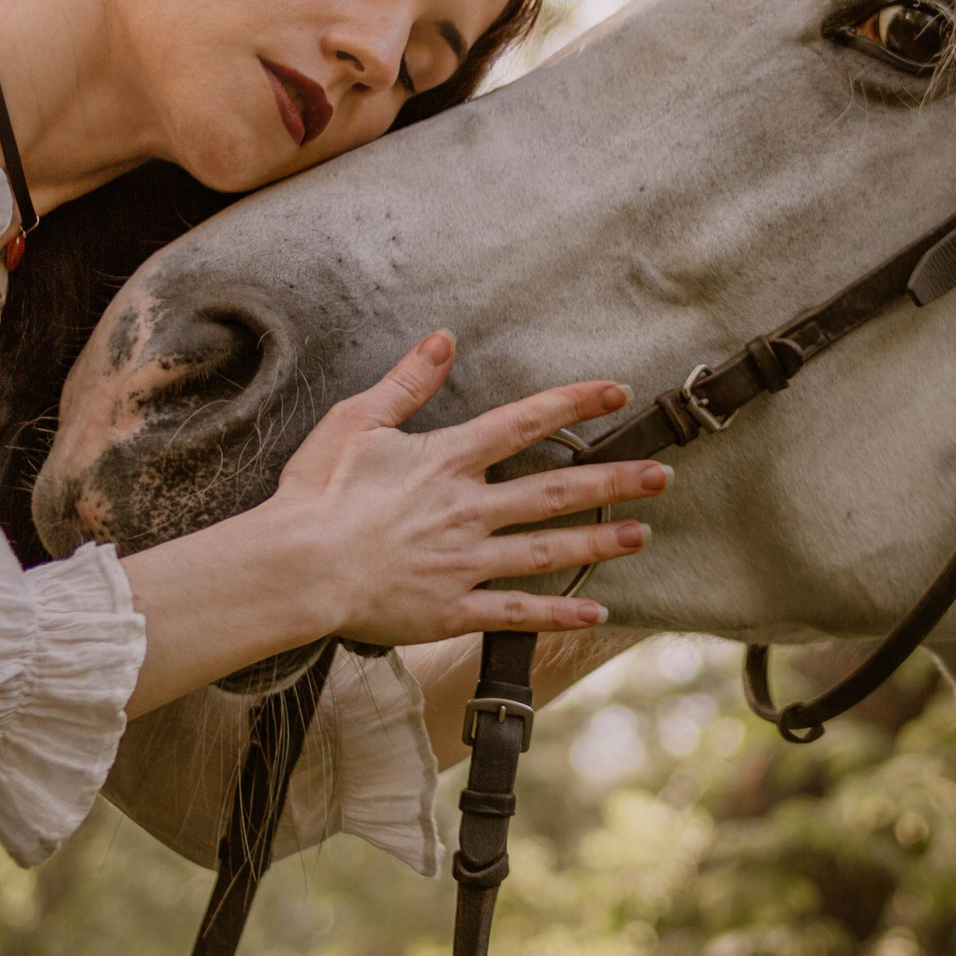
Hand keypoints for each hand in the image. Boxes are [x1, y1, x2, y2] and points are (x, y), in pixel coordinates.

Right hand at [257, 330, 668, 645]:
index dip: (574, 403)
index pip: (524, 422)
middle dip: (613, 482)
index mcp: (446, 460)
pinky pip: (514, 613)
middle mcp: (467, 509)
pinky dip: (556, 614)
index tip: (616, 392)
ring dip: (599, 542)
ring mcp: (464, 562)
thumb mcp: (355, 421)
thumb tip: (441, 340)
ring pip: (546, 550)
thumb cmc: (315, 494)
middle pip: (555, 491)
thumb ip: (406, 382)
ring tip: (642, 534)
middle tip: (661, 476)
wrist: (295, 568)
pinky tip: (594, 613)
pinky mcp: (450, 608)